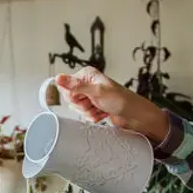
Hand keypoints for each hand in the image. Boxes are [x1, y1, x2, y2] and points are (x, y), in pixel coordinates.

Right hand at [54, 67, 169, 143]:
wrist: (134, 116)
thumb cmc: (121, 100)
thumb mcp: (96, 91)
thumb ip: (76, 85)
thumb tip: (58, 77)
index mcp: (86, 75)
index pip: (65, 87)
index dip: (73, 96)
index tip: (84, 97)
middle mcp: (87, 84)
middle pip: (70, 99)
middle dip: (83, 106)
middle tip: (95, 103)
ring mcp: (90, 96)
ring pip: (78, 109)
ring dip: (89, 112)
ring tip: (101, 109)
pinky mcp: (94, 107)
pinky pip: (85, 115)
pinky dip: (94, 117)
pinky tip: (103, 114)